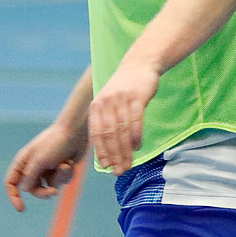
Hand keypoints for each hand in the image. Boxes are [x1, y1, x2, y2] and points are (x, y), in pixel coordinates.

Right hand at [4, 119, 88, 211]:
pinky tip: (70, 162)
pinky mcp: (60, 170)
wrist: (75, 131)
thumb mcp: (40, 161)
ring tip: (65, 165)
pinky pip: (62, 182)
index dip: (14, 196)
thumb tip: (24, 190)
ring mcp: (47, 169)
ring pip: (50, 187)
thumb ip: (30, 177)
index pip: (11, 183)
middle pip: (33, 190)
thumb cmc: (55, 143)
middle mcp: (33, 166)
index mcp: (23, 162)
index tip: (21, 208)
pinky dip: (67, 175)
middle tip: (54, 192)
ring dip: (59, 178)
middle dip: (44, 192)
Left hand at [88, 57, 159, 174]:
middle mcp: (106, 102)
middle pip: (109, 135)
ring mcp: (121, 99)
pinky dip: (136, 136)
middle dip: (114, 156)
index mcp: (96, 106)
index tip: (107, 167)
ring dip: (125, 151)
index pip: (96, 134)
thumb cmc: (124, 89)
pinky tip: (138, 147)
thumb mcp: (108, 103)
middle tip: (120, 171)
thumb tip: (106, 151)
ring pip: (122, 131)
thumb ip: (105, 122)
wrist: (139, 65)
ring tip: (129, 164)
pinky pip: (135, 120)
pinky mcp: (136, 97)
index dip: (101, 152)